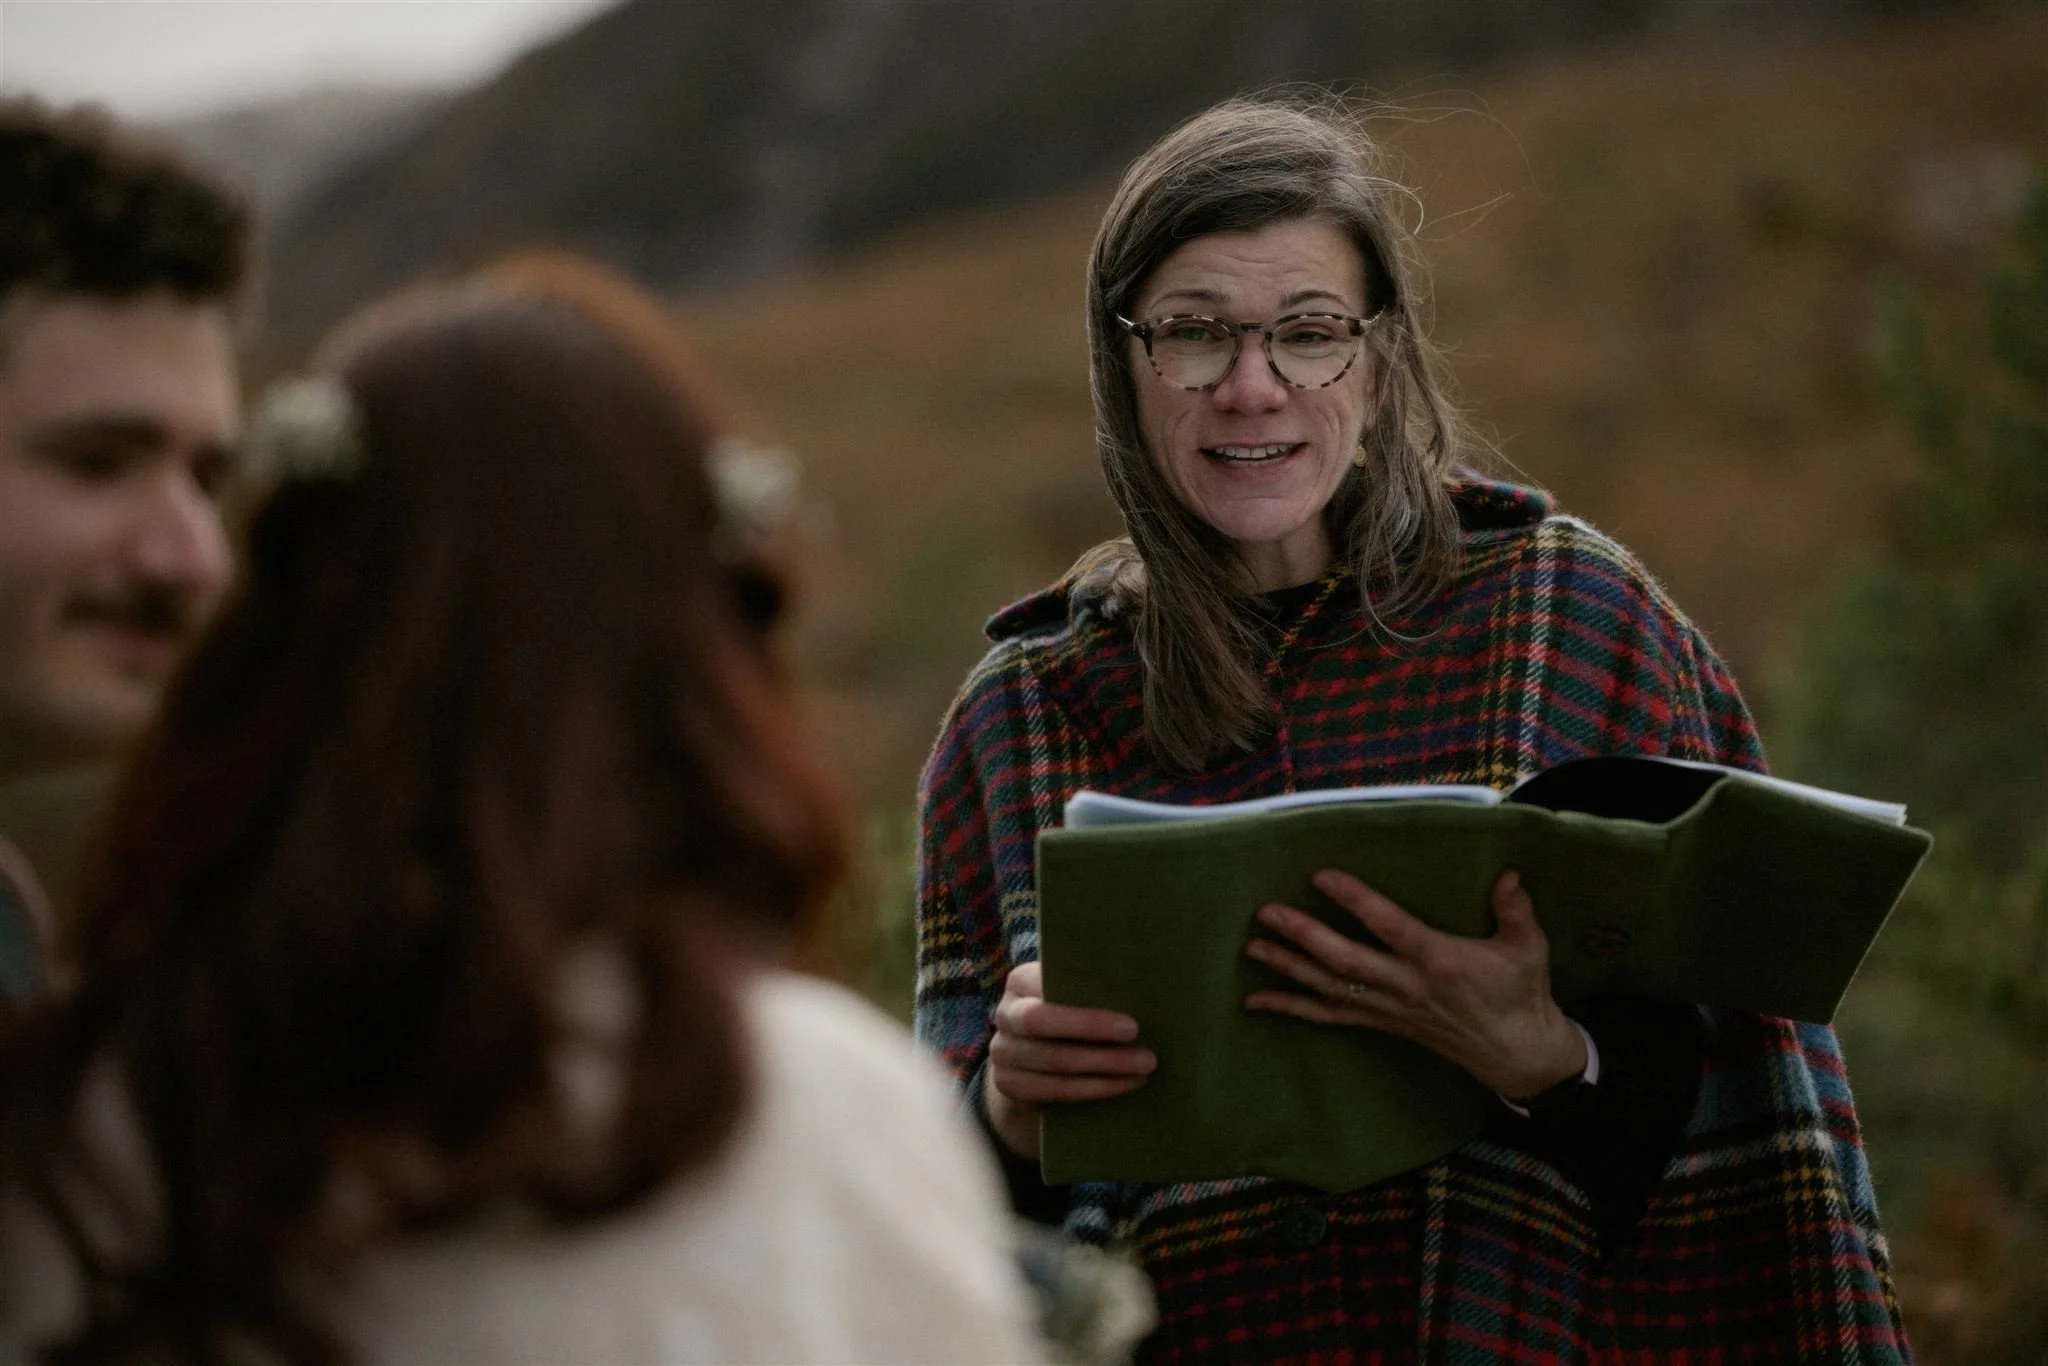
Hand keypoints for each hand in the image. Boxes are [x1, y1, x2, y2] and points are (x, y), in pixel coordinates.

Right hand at [984, 961, 1155, 1159]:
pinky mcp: (1007, 1083)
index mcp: (1021, 981)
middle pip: (1045, 1025)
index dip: (1089, 1014)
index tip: (1133, 1026)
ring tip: (1143, 1070)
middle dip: (1096, 1038)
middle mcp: (1005, 1014)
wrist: (1033, 1053)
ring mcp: (1002, 1052)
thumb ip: (1094, 986)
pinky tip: (1123, 1085)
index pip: (1051, 991)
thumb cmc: (1068, 1009)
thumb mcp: (1074, 992)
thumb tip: (1146, 989)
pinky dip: (1093, 1090)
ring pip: (1055, 1063)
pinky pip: (1054, 1089)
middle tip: (1145, 1053)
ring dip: (1105, 1070)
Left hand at [1243, 869, 1584, 1099]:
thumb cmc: (1521, 993)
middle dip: (1303, 936)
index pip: (1389, 927)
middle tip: (1265, 911)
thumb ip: (1515, 909)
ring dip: (1288, 968)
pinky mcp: (1382, 1023)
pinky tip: (1257, 1000)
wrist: (1517, 1054)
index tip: (1321, 876)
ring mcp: (1390, 1008)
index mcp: (1439, 960)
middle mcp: (1407, 986)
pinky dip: (1292, 1007)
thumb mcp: (1528, 947)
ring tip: (1252, 946)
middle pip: (1346, 961)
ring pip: (1330, 989)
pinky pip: (1330, 1016)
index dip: (1355, 901)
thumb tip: (1508, 872)